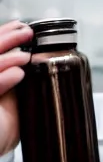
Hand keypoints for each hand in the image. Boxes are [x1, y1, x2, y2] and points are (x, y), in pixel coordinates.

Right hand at [0, 20, 32, 156]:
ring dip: (8, 57)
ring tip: (25, 56)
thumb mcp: (18, 105)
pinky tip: (18, 73)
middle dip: (7, 38)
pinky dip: (4, 78)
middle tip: (26, 32)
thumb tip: (41, 69)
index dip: (6, 36)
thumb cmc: (2, 132)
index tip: (24, 29)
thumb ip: (25, 87)